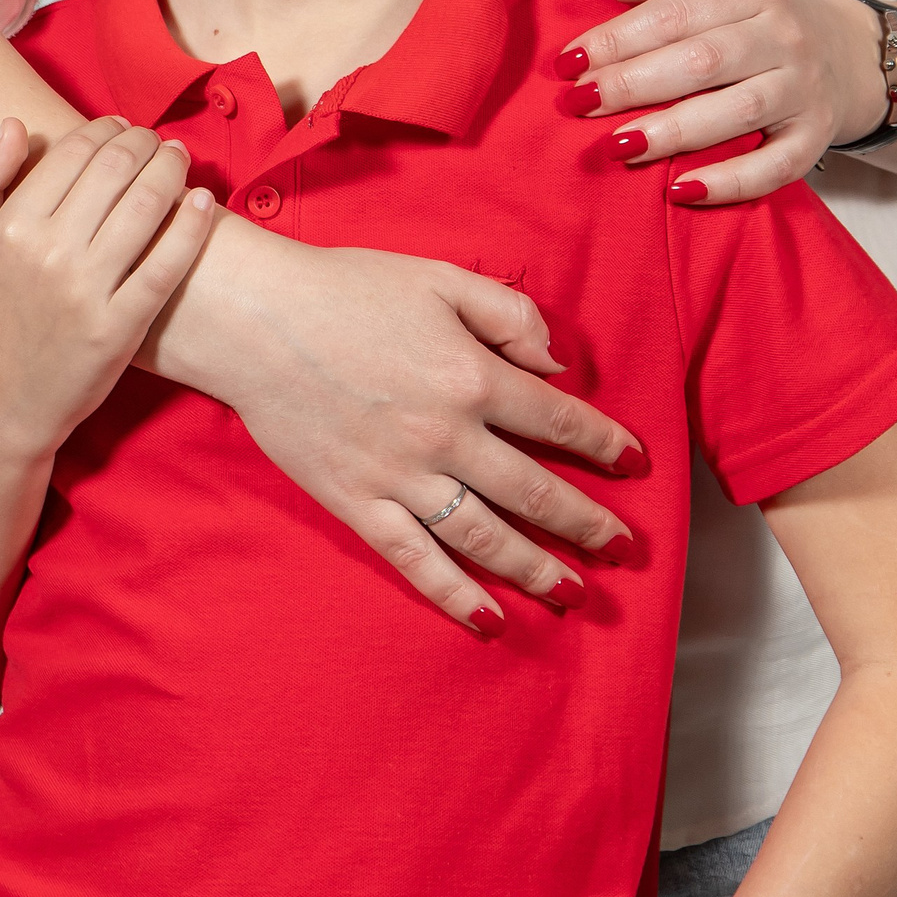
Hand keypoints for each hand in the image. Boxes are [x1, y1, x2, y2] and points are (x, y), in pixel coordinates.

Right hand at [0, 116, 217, 463]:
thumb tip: (13, 124)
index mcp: (11, 227)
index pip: (74, 152)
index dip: (105, 129)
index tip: (121, 126)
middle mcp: (49, 254)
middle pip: (115, 170)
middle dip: (143, 141)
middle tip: (155, 139)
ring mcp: (86, 292)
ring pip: (145, 206)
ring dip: (170, 168)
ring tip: (177, 158)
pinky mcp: (120, 328)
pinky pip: (165, 265)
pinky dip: (190, 226)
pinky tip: (200, 201)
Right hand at [151, 226, 644, 635]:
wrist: (260, 320)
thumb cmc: (349, 289)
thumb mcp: (442, 277)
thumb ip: (510, 314)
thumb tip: (557, 363)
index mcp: (472, 376)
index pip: (558, 420)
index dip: (604, 444)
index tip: (636, 463)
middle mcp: (446, 436)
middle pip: (535, 491)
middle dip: (588, 523)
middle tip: (625, 548)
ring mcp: (402, 478)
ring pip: (486, 538)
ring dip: (537, 570)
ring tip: (574, 592)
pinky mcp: (359, 505)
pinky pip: (416, 562)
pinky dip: (456, 596)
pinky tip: (491, 619)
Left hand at [559, 0, 886, 206]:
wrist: (845, 55)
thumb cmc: (760, 18)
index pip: (676, 13)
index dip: (618, 39)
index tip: (569, 62)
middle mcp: (785, 36)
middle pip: (701, 61)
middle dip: (632, 84)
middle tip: (578, 103)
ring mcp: (804, 90)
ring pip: (735, 112)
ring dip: (671, 131)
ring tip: (617, 145)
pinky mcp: (814, 139)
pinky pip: (775, 167)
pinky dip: (729, 183)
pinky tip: (681, 190)